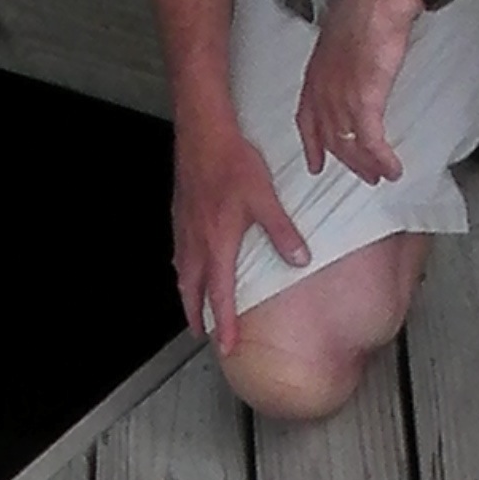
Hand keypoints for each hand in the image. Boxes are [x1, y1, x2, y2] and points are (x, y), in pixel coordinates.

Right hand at [174, 117, 308, 355]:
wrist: (202, 132)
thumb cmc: (230, 161)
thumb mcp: (264, 198)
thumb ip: (282, 232)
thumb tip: (300, 258)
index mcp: (217, 242)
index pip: (220, 295)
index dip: (224, 324)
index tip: (226, 347)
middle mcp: (196, 240)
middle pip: (191, 290)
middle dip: (196, 316)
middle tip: (201, 335)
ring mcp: (184, 227)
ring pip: (182, 271)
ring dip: (187, 293)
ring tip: (192, 306)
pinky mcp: (180, 212)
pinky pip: (179, 250)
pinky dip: (183, 267)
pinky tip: (188, 264)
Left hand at [295, 0, 425, 184]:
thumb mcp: (345, 26)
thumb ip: (347, 48)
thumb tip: (359, 50)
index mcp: (317, 68)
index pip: (306, 115)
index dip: (311, 142)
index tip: (316, 161)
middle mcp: (323, 86)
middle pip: (328, 136)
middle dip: (346, 161)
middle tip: (363, 174)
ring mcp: (341, 94)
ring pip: (348, 144)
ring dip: (367, 165)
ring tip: (381, 175)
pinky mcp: (365, 99)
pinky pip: (370, 141)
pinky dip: (382, 159)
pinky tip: (393, 168)